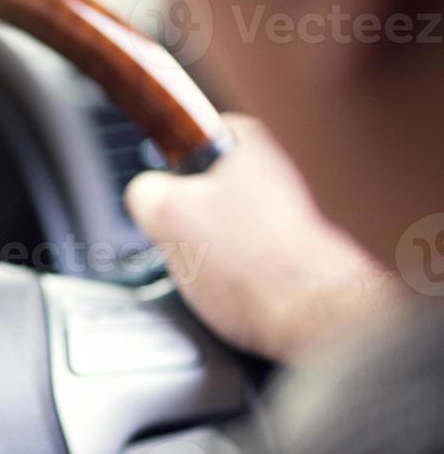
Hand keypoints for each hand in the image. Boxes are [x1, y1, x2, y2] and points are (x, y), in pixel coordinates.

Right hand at [124, 114, 401, 362]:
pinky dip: (225, 273)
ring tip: (209, 269)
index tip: (159, 189)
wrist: (309, 318)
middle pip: (198, 188)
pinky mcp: (285, 252)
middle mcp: (270, 171)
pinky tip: (227, 287)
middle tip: (179, 238)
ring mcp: (280, 214)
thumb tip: (146, 194)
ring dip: (202, 250)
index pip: (188, 135)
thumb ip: (144, 190)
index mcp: (246, 142)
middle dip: (182, 217)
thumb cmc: (253, 264)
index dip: (165, 167)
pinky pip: (235, 258)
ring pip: (214, 227)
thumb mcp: (165, 212)